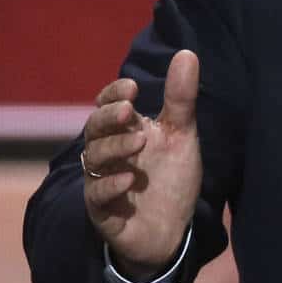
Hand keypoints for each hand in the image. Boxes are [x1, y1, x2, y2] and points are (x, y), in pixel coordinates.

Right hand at [81, 50, 201, 280]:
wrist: (173, 229)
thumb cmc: (172, 178)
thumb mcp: (181, 134)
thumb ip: (181, 98)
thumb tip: (187, 52)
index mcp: (125, 130)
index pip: (107, 104)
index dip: (114, 93)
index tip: (133, 88)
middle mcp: (109, 153)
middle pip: (94, 128)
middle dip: (108, 117)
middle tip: (128, 110)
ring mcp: (103, 181)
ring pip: (95, 158)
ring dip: (115, 147)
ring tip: (139, 143)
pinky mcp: (103, 212)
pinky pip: (96, 195)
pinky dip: (109, 185)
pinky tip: (128, 179)